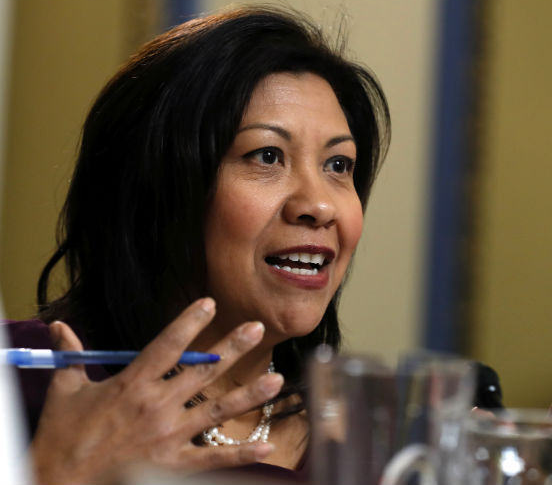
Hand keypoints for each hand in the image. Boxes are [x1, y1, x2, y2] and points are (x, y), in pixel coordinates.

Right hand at [30, 298, 282, 483]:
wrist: (57, 484)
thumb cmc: (61, 438)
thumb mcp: (65, 390)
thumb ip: (71, 355)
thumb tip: (59, 325)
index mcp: (132, 383)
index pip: (167, 344)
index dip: (189, 321)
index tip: (210, 303)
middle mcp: (157, 405)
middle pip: (202, 370)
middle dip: (232, 347)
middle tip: (256, 328)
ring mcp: (169, 436)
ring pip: (217, 410)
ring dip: (248, 395)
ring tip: (276, 380)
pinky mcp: (173, 465)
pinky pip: (212, 458)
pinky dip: (239, 454)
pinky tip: (266, 447)